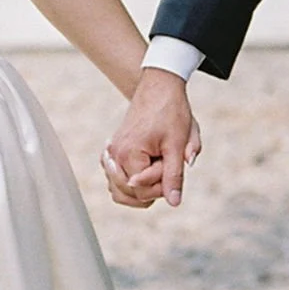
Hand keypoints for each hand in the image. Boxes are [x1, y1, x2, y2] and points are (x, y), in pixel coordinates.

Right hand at [100, 68, 201, 209]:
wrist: (160, 87)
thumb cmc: (170, 112)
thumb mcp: (177, 145)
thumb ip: (174, 176)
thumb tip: (173, 202)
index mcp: (128, 154)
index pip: (142, 191)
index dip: (163, 184)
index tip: (174, 163)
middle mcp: (113, 155)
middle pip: (129, 194)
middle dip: (152, 187)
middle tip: (166, 164)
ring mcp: (111, 153)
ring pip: (119, 191)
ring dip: (140, 189)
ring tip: (158, 170)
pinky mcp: (112, 151)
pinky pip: (115, 179)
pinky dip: (129, 182)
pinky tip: (146, 172)